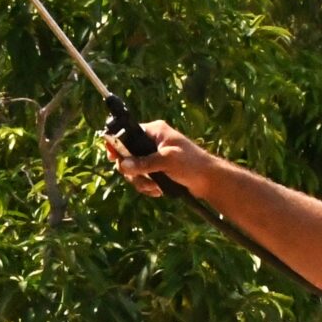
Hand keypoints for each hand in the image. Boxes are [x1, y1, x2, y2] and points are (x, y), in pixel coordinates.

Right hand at [99, 119, 218, 198]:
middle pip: (128, 156)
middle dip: (133, 171)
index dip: (118, 145)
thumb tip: (123, 165)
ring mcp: (154, 157)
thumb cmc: (192, 164)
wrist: (209, 180)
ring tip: (154, 187)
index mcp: (155, 131)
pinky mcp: (157, 171)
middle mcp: (152, 142)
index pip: (128, 133)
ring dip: (142, 182)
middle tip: (140, 178)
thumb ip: (144, 163)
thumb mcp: (167, 161)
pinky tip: (159, 190)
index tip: (112, 156)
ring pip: (134, 170)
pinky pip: (142, 179)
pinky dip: (148, 187)